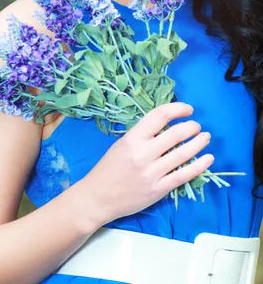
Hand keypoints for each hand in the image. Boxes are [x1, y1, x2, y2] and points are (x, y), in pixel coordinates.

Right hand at [81, 102, 212, 226]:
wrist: (98, 197)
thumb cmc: (109, 168)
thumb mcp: (122, 144)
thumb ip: (143, 135)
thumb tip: (167, 124)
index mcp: (133, 138)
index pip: (159, 116)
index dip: (177, 109)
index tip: (188, 109)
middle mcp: (143, 153)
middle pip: (176, 134)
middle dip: (192, 127)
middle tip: (197, 126)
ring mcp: (152, 172)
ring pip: (183, 154)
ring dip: (199, 143)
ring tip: (205, 137)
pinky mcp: (159, 190)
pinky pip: (184, 175)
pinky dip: (199, 166)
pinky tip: (208, 158)